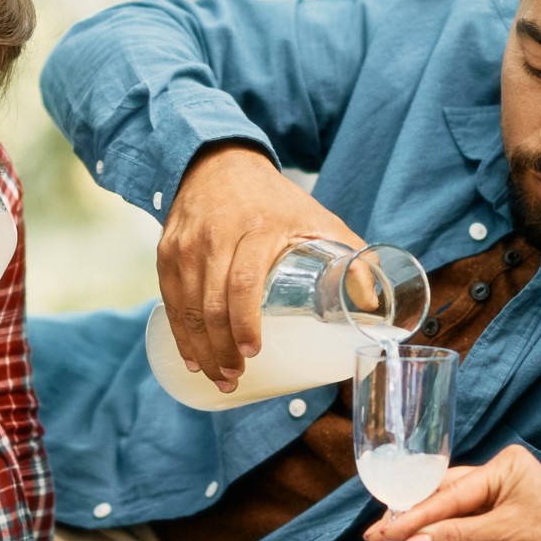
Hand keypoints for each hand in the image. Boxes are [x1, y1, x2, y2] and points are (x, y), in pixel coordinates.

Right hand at [157, 144, 363, 389]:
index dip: (245, 321)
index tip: (253, 351)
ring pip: (187, 307)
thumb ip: (351, 255)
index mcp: (258, 227)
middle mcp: (217, 234)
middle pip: (212, 303)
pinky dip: (180, 333)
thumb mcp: (317, 218)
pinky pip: (169, 299)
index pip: (245, 281)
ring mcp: (186, 243)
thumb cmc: (275, 200)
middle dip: (222, 349)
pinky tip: (192, 356)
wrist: (219, 163)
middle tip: (236, 378)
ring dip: (201, 349)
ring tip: (219, 376)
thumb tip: (373, 303)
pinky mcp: (167, 250)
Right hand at [365, 445, 540, 540]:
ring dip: (420, 525)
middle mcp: (496, 475)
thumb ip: (457, 537)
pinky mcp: (497, 518)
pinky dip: (438, 533)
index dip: (416, 516)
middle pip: (442, 494)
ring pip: (448, 508)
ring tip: (388, 538)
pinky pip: (459, 522)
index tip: (387, 533)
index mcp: (502, 467)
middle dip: (410, 516)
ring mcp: (496, 496)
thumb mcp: (505, 535)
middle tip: (377, 534)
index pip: (449, 494)